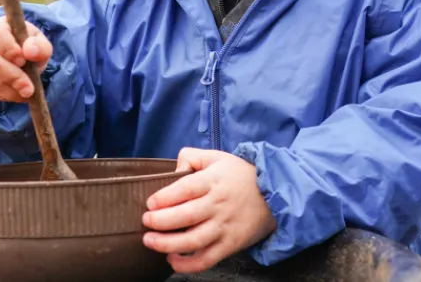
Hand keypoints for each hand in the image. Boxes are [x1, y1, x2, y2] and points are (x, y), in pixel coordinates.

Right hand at [0, 16, 52, 101]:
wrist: (21, 57)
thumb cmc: (30, 47)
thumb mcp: (41, 44)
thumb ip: (40, 46)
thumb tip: (30, 50)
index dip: (8, 49)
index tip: (23, 60)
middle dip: (13, 77)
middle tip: (29, 88)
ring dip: (11, 90)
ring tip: (27, 91)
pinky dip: (5, 95)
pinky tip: (17, 92)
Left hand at [142, 148, 275, 273]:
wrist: (274, 194)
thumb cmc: (240, 174)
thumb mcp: (217, 157)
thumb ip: (192, 157)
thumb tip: (174, 170)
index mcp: (213, 181)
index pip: (186, 189)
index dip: (165, 197)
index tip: (150, 203)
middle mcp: (218, 204)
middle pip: (186, 216)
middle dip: (161, 221)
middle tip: (146, 221)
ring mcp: (224, 226)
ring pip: (193, 240)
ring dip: (168, 244)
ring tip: (150, 241)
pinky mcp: (230, 245)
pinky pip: (207, 259)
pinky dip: (187, 264)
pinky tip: (172, 259)